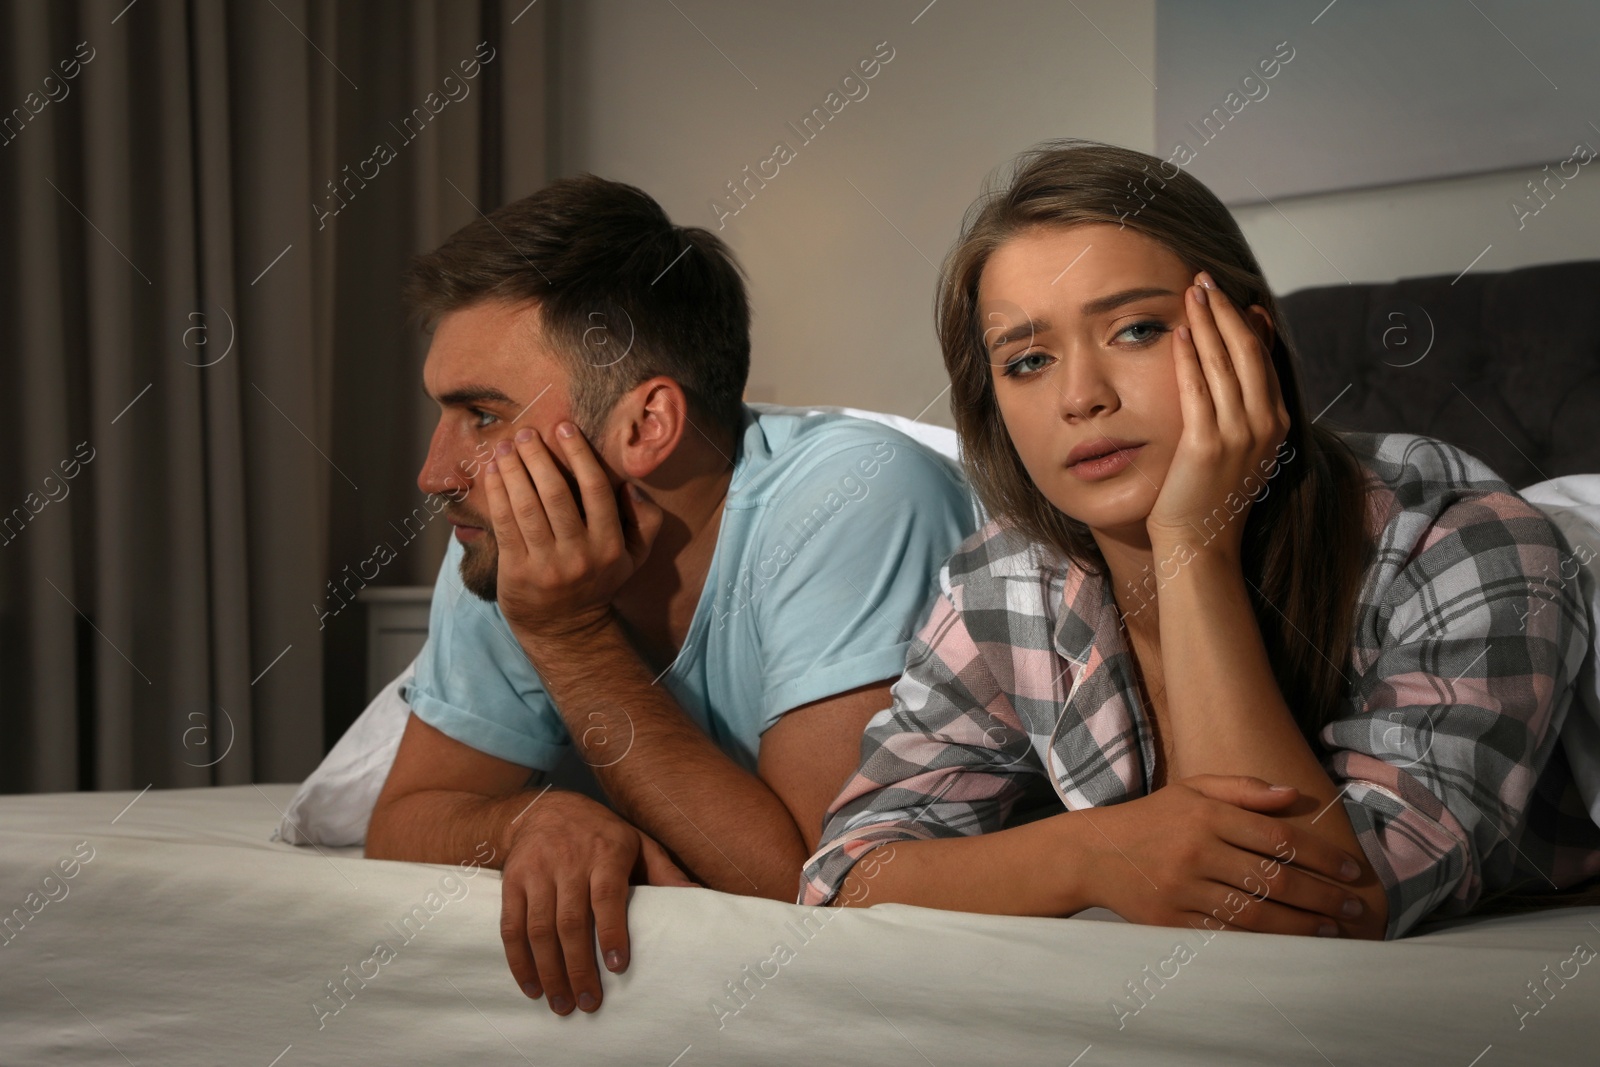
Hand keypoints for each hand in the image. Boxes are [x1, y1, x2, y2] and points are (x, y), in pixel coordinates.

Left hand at [482, 422, 662, 637]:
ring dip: (513, 471)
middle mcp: (579, 555)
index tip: (564, 428)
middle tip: (526, 432)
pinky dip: (497, 495)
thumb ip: (646, 523)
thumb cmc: (598, 581)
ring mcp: (546, 565)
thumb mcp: (634, 558)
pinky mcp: (517, 572)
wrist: (566, 630)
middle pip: (556, 495)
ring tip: (505, 446)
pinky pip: (506, 525)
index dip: (579, 455)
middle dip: (538, 458)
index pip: (596, 491)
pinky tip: (493, 473)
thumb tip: (631, 488)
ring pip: (527, 508)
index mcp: (610, 546)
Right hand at [499, 791, 694, 1014]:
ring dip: (549, 971)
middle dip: (578, 967)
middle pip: (570, 922)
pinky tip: (532, 986)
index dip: (611, 932)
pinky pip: (512, 926)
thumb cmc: (602, 835)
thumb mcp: (638, 843)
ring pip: (539, 929)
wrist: (546, 809)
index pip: (606, 896)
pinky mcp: (512, 881)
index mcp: (606, 854)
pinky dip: (520, 960)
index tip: (618, 967)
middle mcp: (569, 862)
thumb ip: (665, 872)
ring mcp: (537, 872)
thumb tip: (699, 895)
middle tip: (588, 1003)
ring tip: (562, 1004)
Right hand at [1077, 774, 1365, 936]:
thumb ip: (1244, 789)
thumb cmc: (1153, 818)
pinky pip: (1226, 934)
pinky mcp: (1171, 920)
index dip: (1321, 855)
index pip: (1278, 837)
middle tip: (1355, 906)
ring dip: (1301, 924)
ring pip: (1255, 912)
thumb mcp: (1193, 789)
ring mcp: (1183, 888)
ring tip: (1331, 927)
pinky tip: (1288, 940)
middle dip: (1323, 895)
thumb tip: (1293, 795)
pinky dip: (1262, 940)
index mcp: (1207, 815)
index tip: (1351, 870)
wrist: (1094, 853)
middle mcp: (1197, 851)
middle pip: (1274, 878)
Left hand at [1146, 272, 1289, 560]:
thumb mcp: (1239, 451)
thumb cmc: (1211, 498)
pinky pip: (1198, 390)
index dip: (1248, 323)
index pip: (1265, 360)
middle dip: (1227, 311)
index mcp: (1276, 424)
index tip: (1234, 295)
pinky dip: (1190, 357)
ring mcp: (1239, 435)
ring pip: (1225, 363)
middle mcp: (1264, 425)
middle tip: (1206, 279)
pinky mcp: (1208, 445)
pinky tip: (1181, 332)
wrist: (1202, 543)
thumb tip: (1237, 375)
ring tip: (1193, 291)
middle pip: (1248, 352)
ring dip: (1209, 322)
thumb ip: (1241, 412)